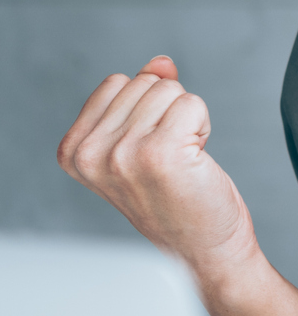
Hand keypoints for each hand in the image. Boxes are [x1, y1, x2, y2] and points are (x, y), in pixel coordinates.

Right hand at [57, 56, 255, 280]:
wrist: (205, 252)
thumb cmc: (178, 202)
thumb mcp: (143, 144)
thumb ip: (143, 98)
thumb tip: (161, 63)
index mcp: (74, 151)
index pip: (118, 83)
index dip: (147, 110)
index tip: (149, 153)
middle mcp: (91, 154)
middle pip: (146, 83)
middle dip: (169, 114)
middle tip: (171, 161)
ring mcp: (124, 154)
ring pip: (171, 91)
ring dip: (188, 123)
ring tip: (182, 164)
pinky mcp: (161, 153)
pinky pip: (192, 103)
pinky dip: (203, 127)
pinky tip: (195, 164)